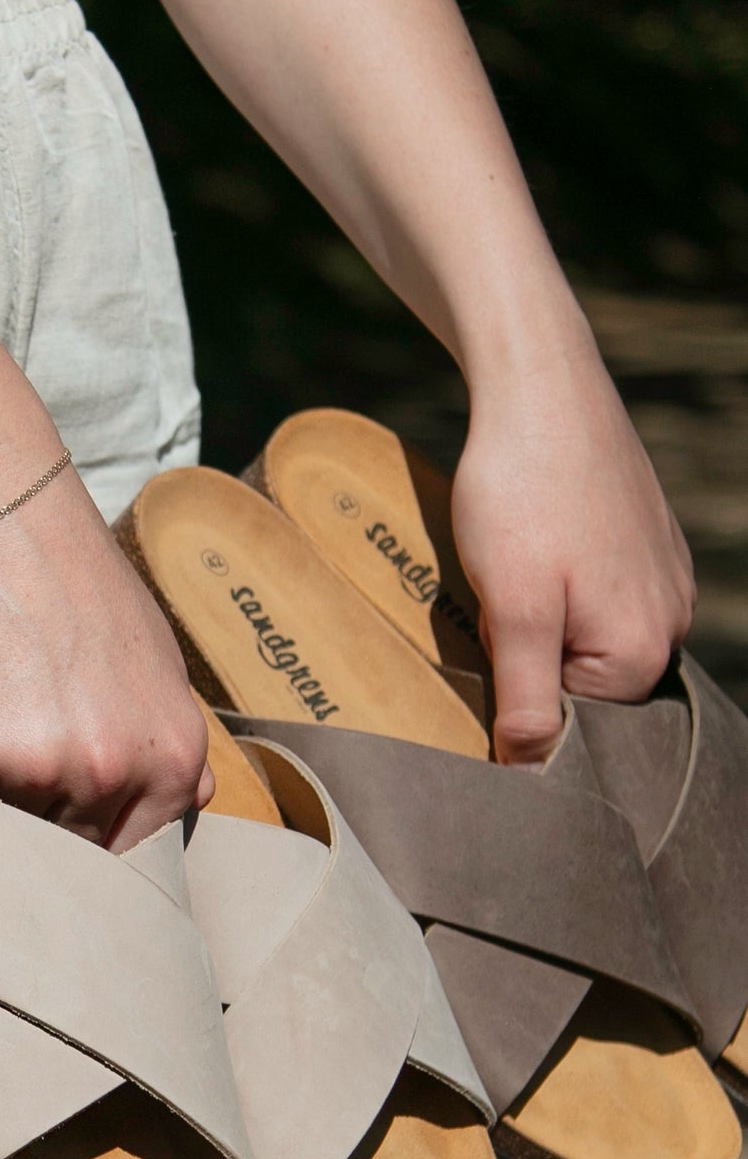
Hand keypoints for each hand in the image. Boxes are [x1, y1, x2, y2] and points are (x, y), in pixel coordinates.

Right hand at [0, 466, 209, 849]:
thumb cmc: (74, 581)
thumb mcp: (157, 658)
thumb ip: (171, 740)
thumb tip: (197, 799)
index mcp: (171, 760)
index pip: (133, 855)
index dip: (98, 843)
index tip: (71, 830)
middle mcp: (108, 773)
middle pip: (68, 845)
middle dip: (45, 813)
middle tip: (22, 742)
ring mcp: (32, 768)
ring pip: (6, 827)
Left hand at [453, 342, 693, 763]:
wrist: (540, 390)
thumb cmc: (520, 495)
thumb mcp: (513, 610)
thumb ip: (526, 699)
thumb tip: (531, 768)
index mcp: (643, 653)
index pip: (574, 729)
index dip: (518, 707)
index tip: (488, 663)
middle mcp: (670, 623)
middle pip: (582, 689)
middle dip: (529, 668)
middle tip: (494, 616)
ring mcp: (663, 583)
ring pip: (583, 644)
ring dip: (535, 631)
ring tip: (508, 580)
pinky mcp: (643, 550)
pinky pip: (595, 603)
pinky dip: (553, 595)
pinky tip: (528, 559)